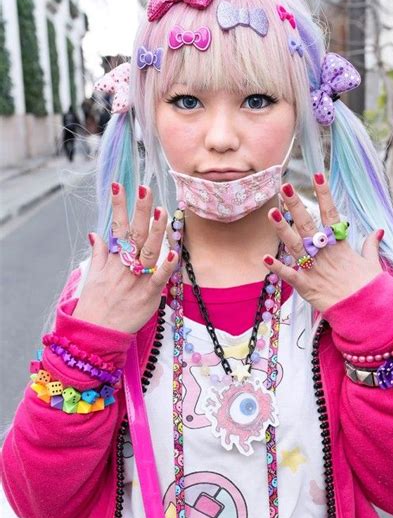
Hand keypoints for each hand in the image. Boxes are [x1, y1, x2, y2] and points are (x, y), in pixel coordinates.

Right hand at [72, 184, 176, 333]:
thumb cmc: (96, 303)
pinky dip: (166, 265)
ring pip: (149, 251)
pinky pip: (159, 278)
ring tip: (162, 210)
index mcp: (113, 259)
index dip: (118, 206)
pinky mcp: (149, 295)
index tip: (120, 185)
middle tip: (146, 189)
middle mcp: (125, 266)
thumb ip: (99, 253)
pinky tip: (174, 250)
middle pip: (135, 233)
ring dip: (156, 231)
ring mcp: (137, 279)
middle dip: (141, 210)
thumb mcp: (93, 275)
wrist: (96, 332)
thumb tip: (95, 234)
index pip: (117, 227)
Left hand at [262, 173, 383, 312]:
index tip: (317, 174)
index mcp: (340, 246)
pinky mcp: (306, 286)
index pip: (331, 213)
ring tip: (271, 212)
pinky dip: (277, 268)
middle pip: (308, 224)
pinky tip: (264, 258)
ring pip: (295, 245)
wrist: (366, 312)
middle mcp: (325, 254)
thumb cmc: (370, 289)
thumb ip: (371, 246)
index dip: (324, 194)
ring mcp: (314, 269)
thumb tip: (377, 231)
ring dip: (282, 229)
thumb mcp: (373, 264)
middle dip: (295, 205)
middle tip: (284, 187)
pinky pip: (290, 275)